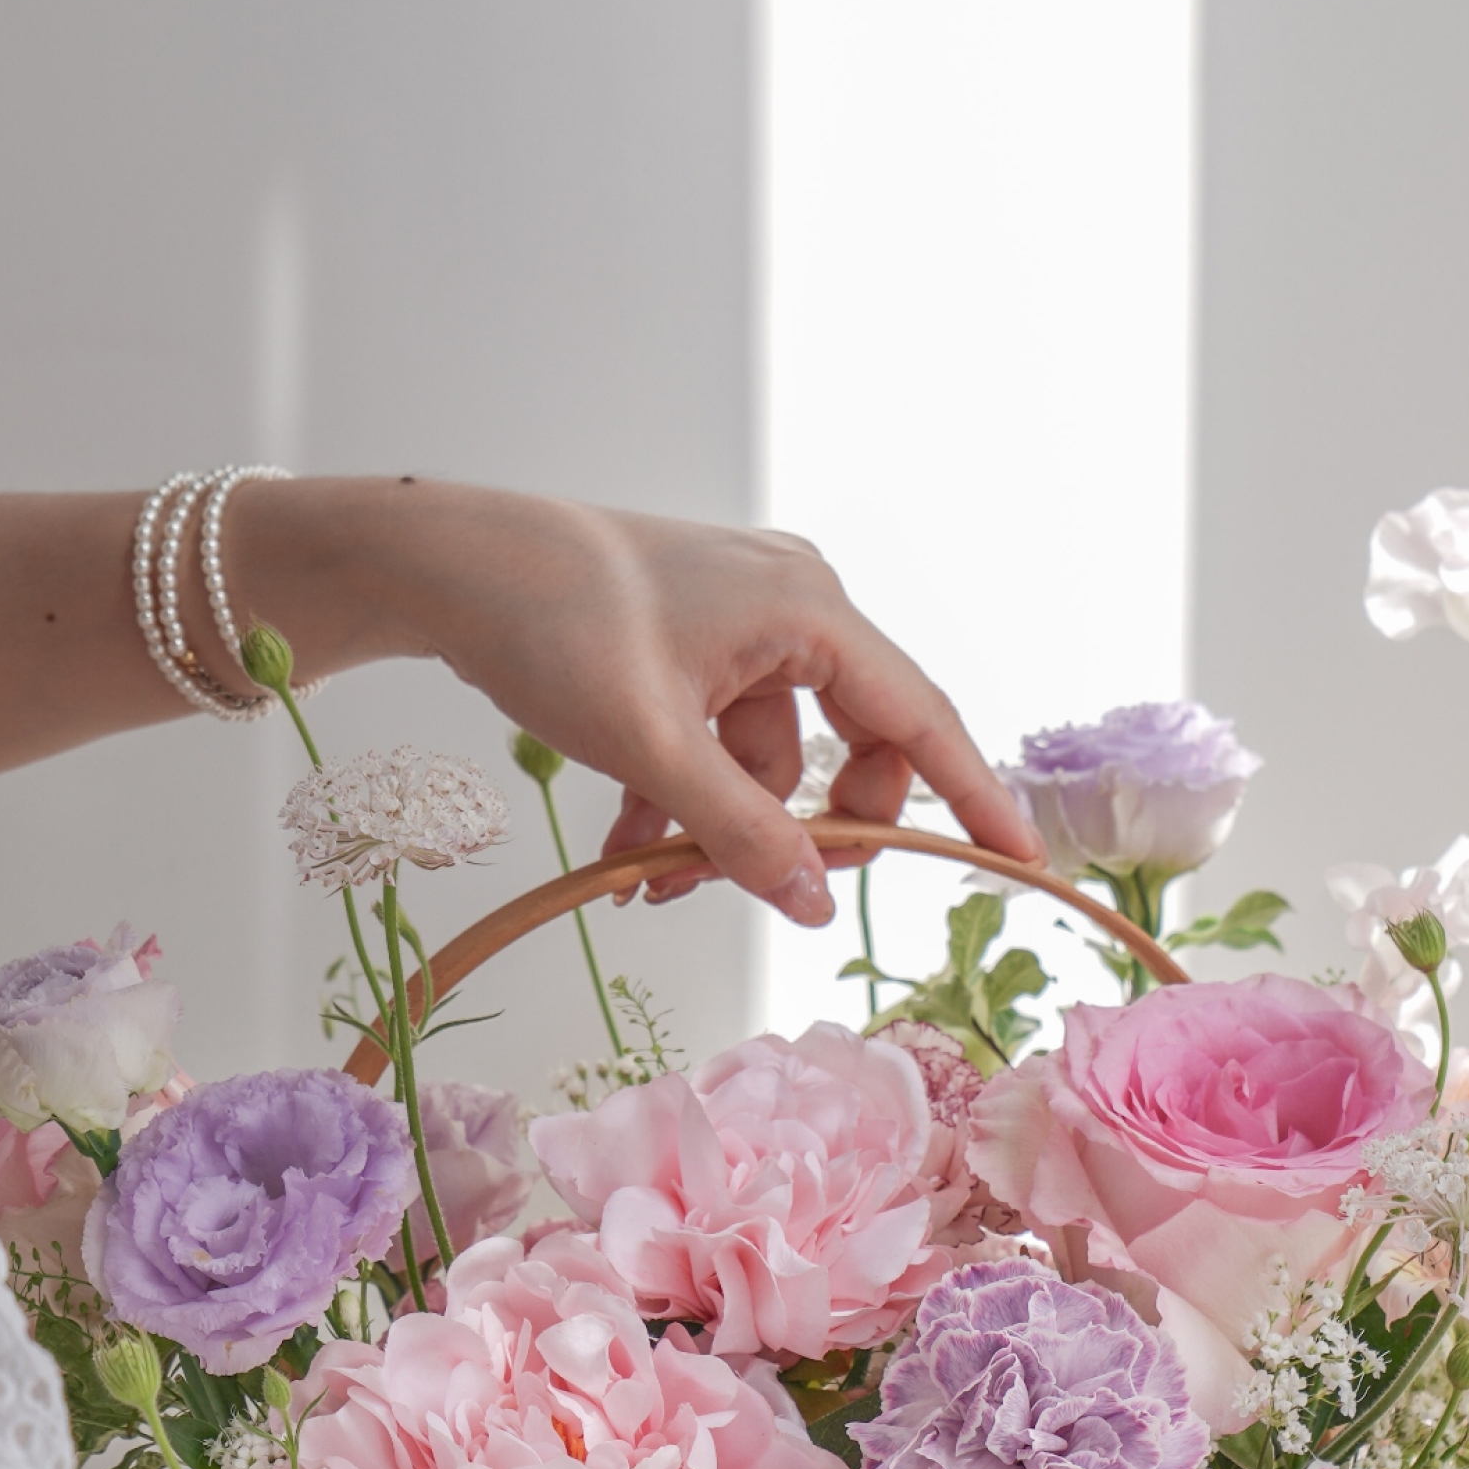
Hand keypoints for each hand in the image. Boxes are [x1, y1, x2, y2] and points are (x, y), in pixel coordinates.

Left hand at [239, 480, 1044, 926]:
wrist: (448, 564)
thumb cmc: (551, 626)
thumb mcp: (652, 748)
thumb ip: (740, 833)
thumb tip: (818, 904)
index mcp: (809, 610)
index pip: (920, 719)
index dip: (972, 798)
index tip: (1021, 864)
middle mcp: (794, 607)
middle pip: (847, 750)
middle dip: (799, 833)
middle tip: (749, 890)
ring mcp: (742, 624)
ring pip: (770, 762)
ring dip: (720, 832)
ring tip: (645, 882)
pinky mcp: (692, 644)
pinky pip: (719, 743)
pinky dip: (685, 801)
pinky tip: (626, 850)